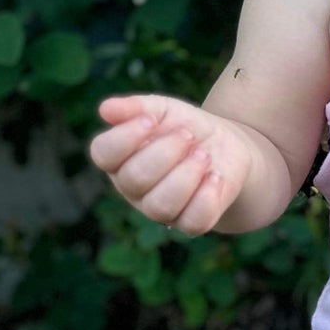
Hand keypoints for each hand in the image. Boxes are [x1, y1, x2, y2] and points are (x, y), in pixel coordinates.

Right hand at [89, 95, 254, 235]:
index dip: (125, 137)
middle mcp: (133, 189)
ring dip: (186, 175)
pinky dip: (206, 197)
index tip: (151, 121)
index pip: (103, 153)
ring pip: (161, 205)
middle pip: (134, 178)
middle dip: (165, 152)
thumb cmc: (185, 128)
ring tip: (204, 155)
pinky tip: (216, 177)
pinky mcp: (190, 222)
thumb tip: (104, 109)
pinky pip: (193, 222)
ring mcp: (159, 210)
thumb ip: (136, 107)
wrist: (226, 146)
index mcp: (119, 159)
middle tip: (188, 135)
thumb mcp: (163, 110)